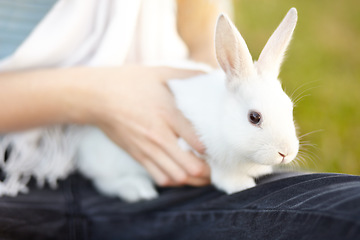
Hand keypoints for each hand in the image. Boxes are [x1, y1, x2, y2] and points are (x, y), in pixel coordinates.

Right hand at [83, 66, 209, 186]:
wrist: (98, 96)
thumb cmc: (131, 83)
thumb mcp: (162, 73)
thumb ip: (189, 76)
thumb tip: (211, 75)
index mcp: (168, 114)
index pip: (198, 141)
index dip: (214, 149)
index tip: (221, 146)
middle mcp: (159, 136)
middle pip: (190, 167)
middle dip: (208, 172)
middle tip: (216, 166)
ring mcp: (147, 149)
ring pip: (176, 177)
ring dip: (194, 180)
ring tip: (204, 175)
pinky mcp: (138, 156)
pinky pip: (160, 178)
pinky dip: (175, 181)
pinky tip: (183, 175)